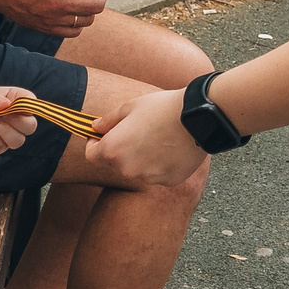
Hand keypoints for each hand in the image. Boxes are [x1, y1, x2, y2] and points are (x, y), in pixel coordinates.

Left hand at [0, 85, 38, 156]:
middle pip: (30, 126)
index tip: (14, 104)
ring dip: (4, 130)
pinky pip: (0, 147)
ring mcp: (3, 135)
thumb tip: (6, 105)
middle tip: (1, 113)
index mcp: (12, 101)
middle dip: (19, 121)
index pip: (31, 103)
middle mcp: (12, 119)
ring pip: (18, 140)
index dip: (28, 105)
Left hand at [88, 87, 211, 188]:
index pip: (91, 155)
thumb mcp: (130, 107)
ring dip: (141, 158)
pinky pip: (158, 173)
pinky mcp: (168, 181)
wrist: (198, 119)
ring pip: (137, 169)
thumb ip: (108, 120)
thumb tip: (95, 127)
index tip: (102, 136)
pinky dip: (160, 164)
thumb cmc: (162, 108)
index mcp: (113, 150)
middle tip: (137, 131)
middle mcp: (127, 169)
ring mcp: (148, 178)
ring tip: (158, 138)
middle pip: (115, 163)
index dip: (94, 144)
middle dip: (121, 149)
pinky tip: (171, 148)